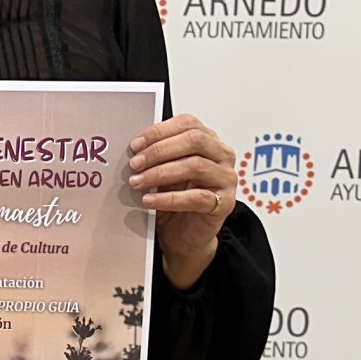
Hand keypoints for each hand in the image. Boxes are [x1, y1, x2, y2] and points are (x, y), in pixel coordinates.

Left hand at [129, 114, 235, 289]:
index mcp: (209, 141)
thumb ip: (156, 156)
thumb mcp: (163, 172)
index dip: (160, 131)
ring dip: (161, 173)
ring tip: (137, 182)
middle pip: (195, 140)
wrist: (184, 235)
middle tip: (134, 164)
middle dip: (159, 150)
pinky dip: (169, 199)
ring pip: (196, 166)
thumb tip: (134, 147)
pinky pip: (196, 197)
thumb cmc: (175, 199)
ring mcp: (226, 179)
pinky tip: (149, 201)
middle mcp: (222, 156)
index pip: (189, 124)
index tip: (136, 144)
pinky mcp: (224, 203)